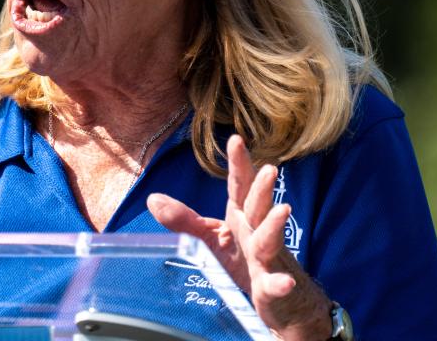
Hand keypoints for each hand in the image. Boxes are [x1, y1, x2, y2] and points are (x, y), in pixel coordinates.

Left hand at [148, 135, 330, 339]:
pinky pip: (274, 285)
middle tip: (269, 169)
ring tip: (284, 209)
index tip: (236, 139)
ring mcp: (266, 259)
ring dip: (275, 225)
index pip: (239, 186)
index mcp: (240, 216)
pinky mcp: (270, 287)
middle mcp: (255, 232)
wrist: (274, 297)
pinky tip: (284, 282)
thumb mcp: (209, 236)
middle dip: (263, 189)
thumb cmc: (242, 259)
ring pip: (270, 239)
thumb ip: (183, 219)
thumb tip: (152, 198)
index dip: (238, 163)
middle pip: (258, 207)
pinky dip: (279, 284)